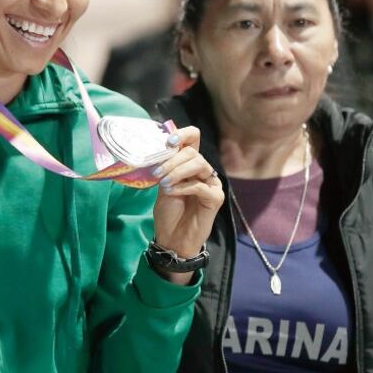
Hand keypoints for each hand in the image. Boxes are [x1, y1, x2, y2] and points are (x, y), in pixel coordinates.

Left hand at [150, 126, 222, 284]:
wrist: (172, 238)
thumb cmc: (168, 211)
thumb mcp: (163, 183)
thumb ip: (165, 166)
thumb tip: (160, 146)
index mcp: (190, 164)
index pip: (194, 138)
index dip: (183, 134)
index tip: (169, 141)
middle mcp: (204, 171)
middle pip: (192, 153)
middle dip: (171, 161)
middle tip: (156, 173)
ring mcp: (212, 184)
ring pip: (198, 164)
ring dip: (177, 171)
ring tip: (164, 183)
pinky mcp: (216, 198)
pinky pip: (200, 185)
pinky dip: (183, 186)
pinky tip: (171, 192)